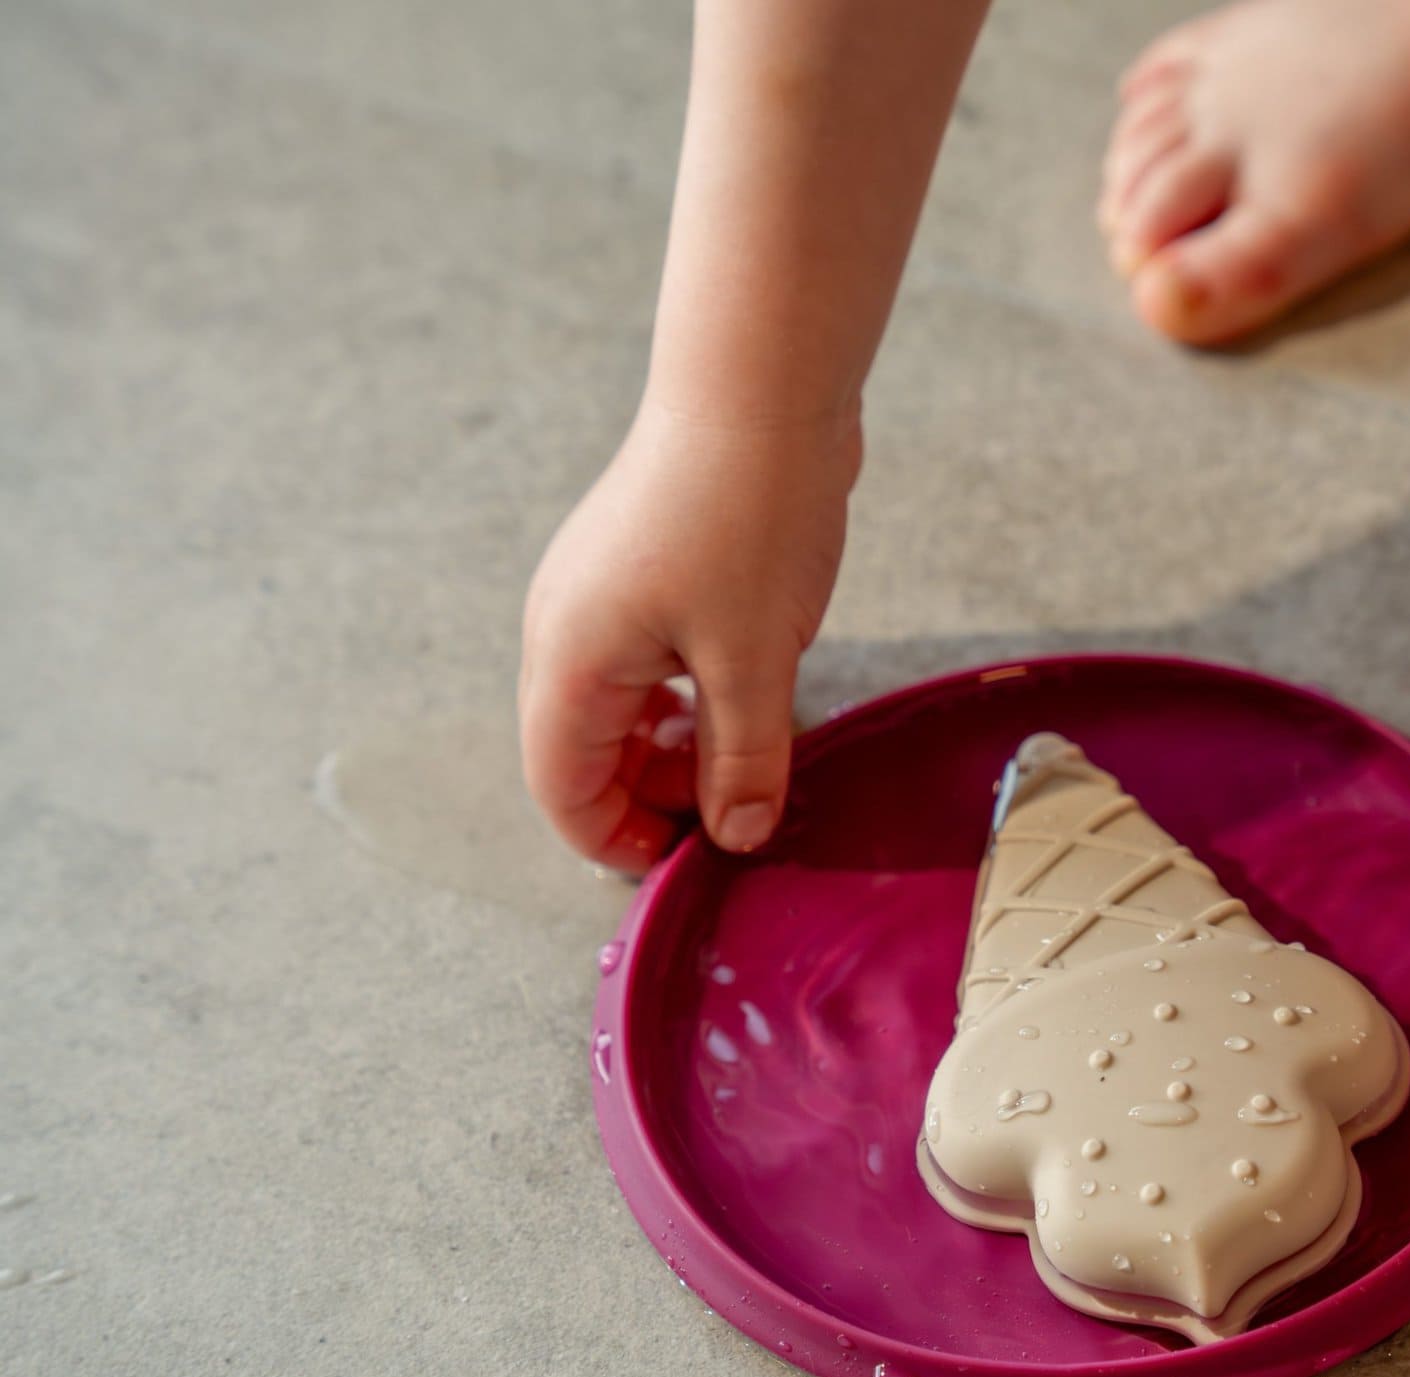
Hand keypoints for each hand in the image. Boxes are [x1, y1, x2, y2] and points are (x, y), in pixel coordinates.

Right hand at [519, 400, 856, 871]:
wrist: (761, 391)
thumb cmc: (747, 517)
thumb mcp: (757, 660)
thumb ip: (744, 760)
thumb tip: (736, 836)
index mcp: (571, 661)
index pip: (562, 790)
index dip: (617, 843)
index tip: (686, 865)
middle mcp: (566, 631)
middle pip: (586, 753)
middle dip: (654, 798)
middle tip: (737, 818)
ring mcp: (601, 596)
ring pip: (623, 709)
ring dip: (678, 749)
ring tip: (753, 760)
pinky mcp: (644, 571)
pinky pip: (652, 663)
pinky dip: (692, 699)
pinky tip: (752, 700)